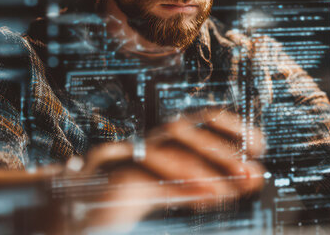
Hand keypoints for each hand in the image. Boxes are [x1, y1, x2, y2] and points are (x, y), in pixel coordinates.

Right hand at [74, 109, 265, 229]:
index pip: (200, 120)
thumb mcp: (175, 188)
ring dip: (203, 166)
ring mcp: (125, 156)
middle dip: (221, 150)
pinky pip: (145, 174)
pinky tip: (205, 195)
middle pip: (185, 131)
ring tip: (233, 186)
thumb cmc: (126, 195)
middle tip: (252, 172)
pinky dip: (178, 183)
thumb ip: (212, 182)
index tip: (260, 144)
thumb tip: (255, 176)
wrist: (69, 210)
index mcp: (162, 142)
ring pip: (166, 148)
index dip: (231, 127)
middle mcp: (145, 143)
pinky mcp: (110, 177)